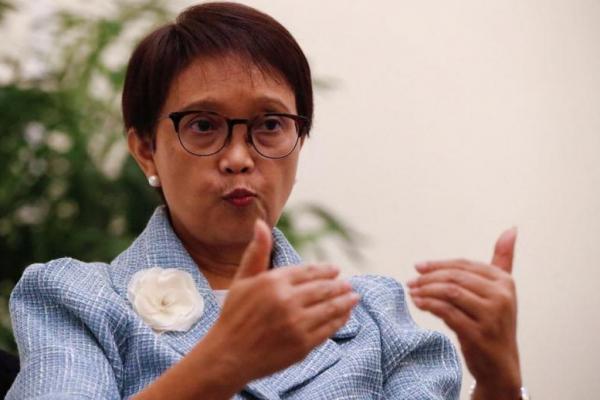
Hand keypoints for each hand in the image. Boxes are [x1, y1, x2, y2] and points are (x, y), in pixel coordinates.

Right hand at [207, 219, 359, 384]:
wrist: (228, 356)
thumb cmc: (233, 316)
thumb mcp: (242, 280)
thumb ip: (256, 252)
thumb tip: (260, 223)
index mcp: (273, 281)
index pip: (308, 271)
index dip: (325, 270)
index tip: (335, 270)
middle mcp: (286, 300)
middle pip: (323, 288)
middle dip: (339, 285)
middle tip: (348, 284)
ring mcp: (296, 323)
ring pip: (330, 307)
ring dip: (345, 301)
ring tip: (353, 297)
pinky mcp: (302, 344)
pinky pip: (328, 328)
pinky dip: (339, 320)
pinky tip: (344, 315)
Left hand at [407, 228, 521, 398]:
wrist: (500, 365)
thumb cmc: (496, 324)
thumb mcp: (502, 290)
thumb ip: (502, 260)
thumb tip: (511, 229)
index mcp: (505, 281)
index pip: (464, 265)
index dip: (438, 264)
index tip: (419, 267)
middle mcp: (501, 296)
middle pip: (455, 277)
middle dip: (428, 277)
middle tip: (411, 281)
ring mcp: (491, 315)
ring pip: (449, 292)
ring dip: (426, 290)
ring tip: (412, 291)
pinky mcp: (478, 333)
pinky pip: (446, 311)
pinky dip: (428, 304)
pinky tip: (418, 303)